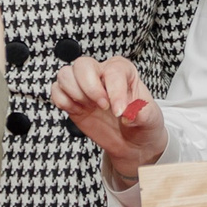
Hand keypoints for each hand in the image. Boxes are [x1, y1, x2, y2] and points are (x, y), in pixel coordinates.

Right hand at [50, 55, 165, 184]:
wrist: (131, 142)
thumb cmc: (141, 123)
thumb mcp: (150, 119)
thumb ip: (141, 113)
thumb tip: (128, 113)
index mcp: (123, 70)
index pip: (113, 72)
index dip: (114, 92)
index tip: (119, 111)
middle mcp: (101, 73)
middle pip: (82, 65)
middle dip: (90, 88)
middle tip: (103, 107)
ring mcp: (84, 85)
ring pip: (65, 74)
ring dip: (75, 94)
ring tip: (89, 107)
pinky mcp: (71, 99)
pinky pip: (56, 92)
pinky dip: (64, 102)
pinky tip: (79, 111)